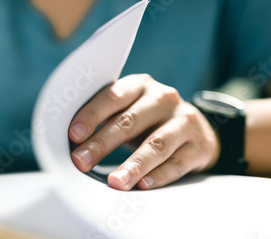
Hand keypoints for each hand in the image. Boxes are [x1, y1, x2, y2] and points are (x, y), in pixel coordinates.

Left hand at [69, 74, 219, 189]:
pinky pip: (177, 162)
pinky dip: (159, 175)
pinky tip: (143, 186)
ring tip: (114, 182)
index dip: (91, 115)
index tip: (73, 135)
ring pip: (156, 144)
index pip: (112, 96)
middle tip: (81, 162)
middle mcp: (163, 98)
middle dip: (102, 144)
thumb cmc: (146, 120)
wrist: (192, 128)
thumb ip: (103, 119)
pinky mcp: (199, 144)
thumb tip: (71, 144)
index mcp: (139, 85)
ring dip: (133, 165)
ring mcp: (184, 120)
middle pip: (129, 121)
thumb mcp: (127, 110)